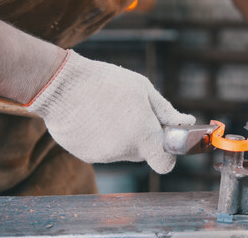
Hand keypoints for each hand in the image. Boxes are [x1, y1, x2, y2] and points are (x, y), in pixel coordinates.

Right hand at [26, 50, 194, 173]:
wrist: (60, 84)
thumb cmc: (107, 82)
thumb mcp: (144, 90)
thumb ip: (167, 112)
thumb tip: (187, 122)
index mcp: (143, 136)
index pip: (165, 164)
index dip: (168, 154)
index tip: (163, 139)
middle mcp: (124, 152)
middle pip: (143, 153)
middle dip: (143, 137)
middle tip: (133, 114)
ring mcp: (103, 156)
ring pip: (122, 151)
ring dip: (121, 136)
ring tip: (107, 111)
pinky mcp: (85, 155)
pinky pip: (102, 150)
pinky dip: (102, 138)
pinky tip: (92, 118)